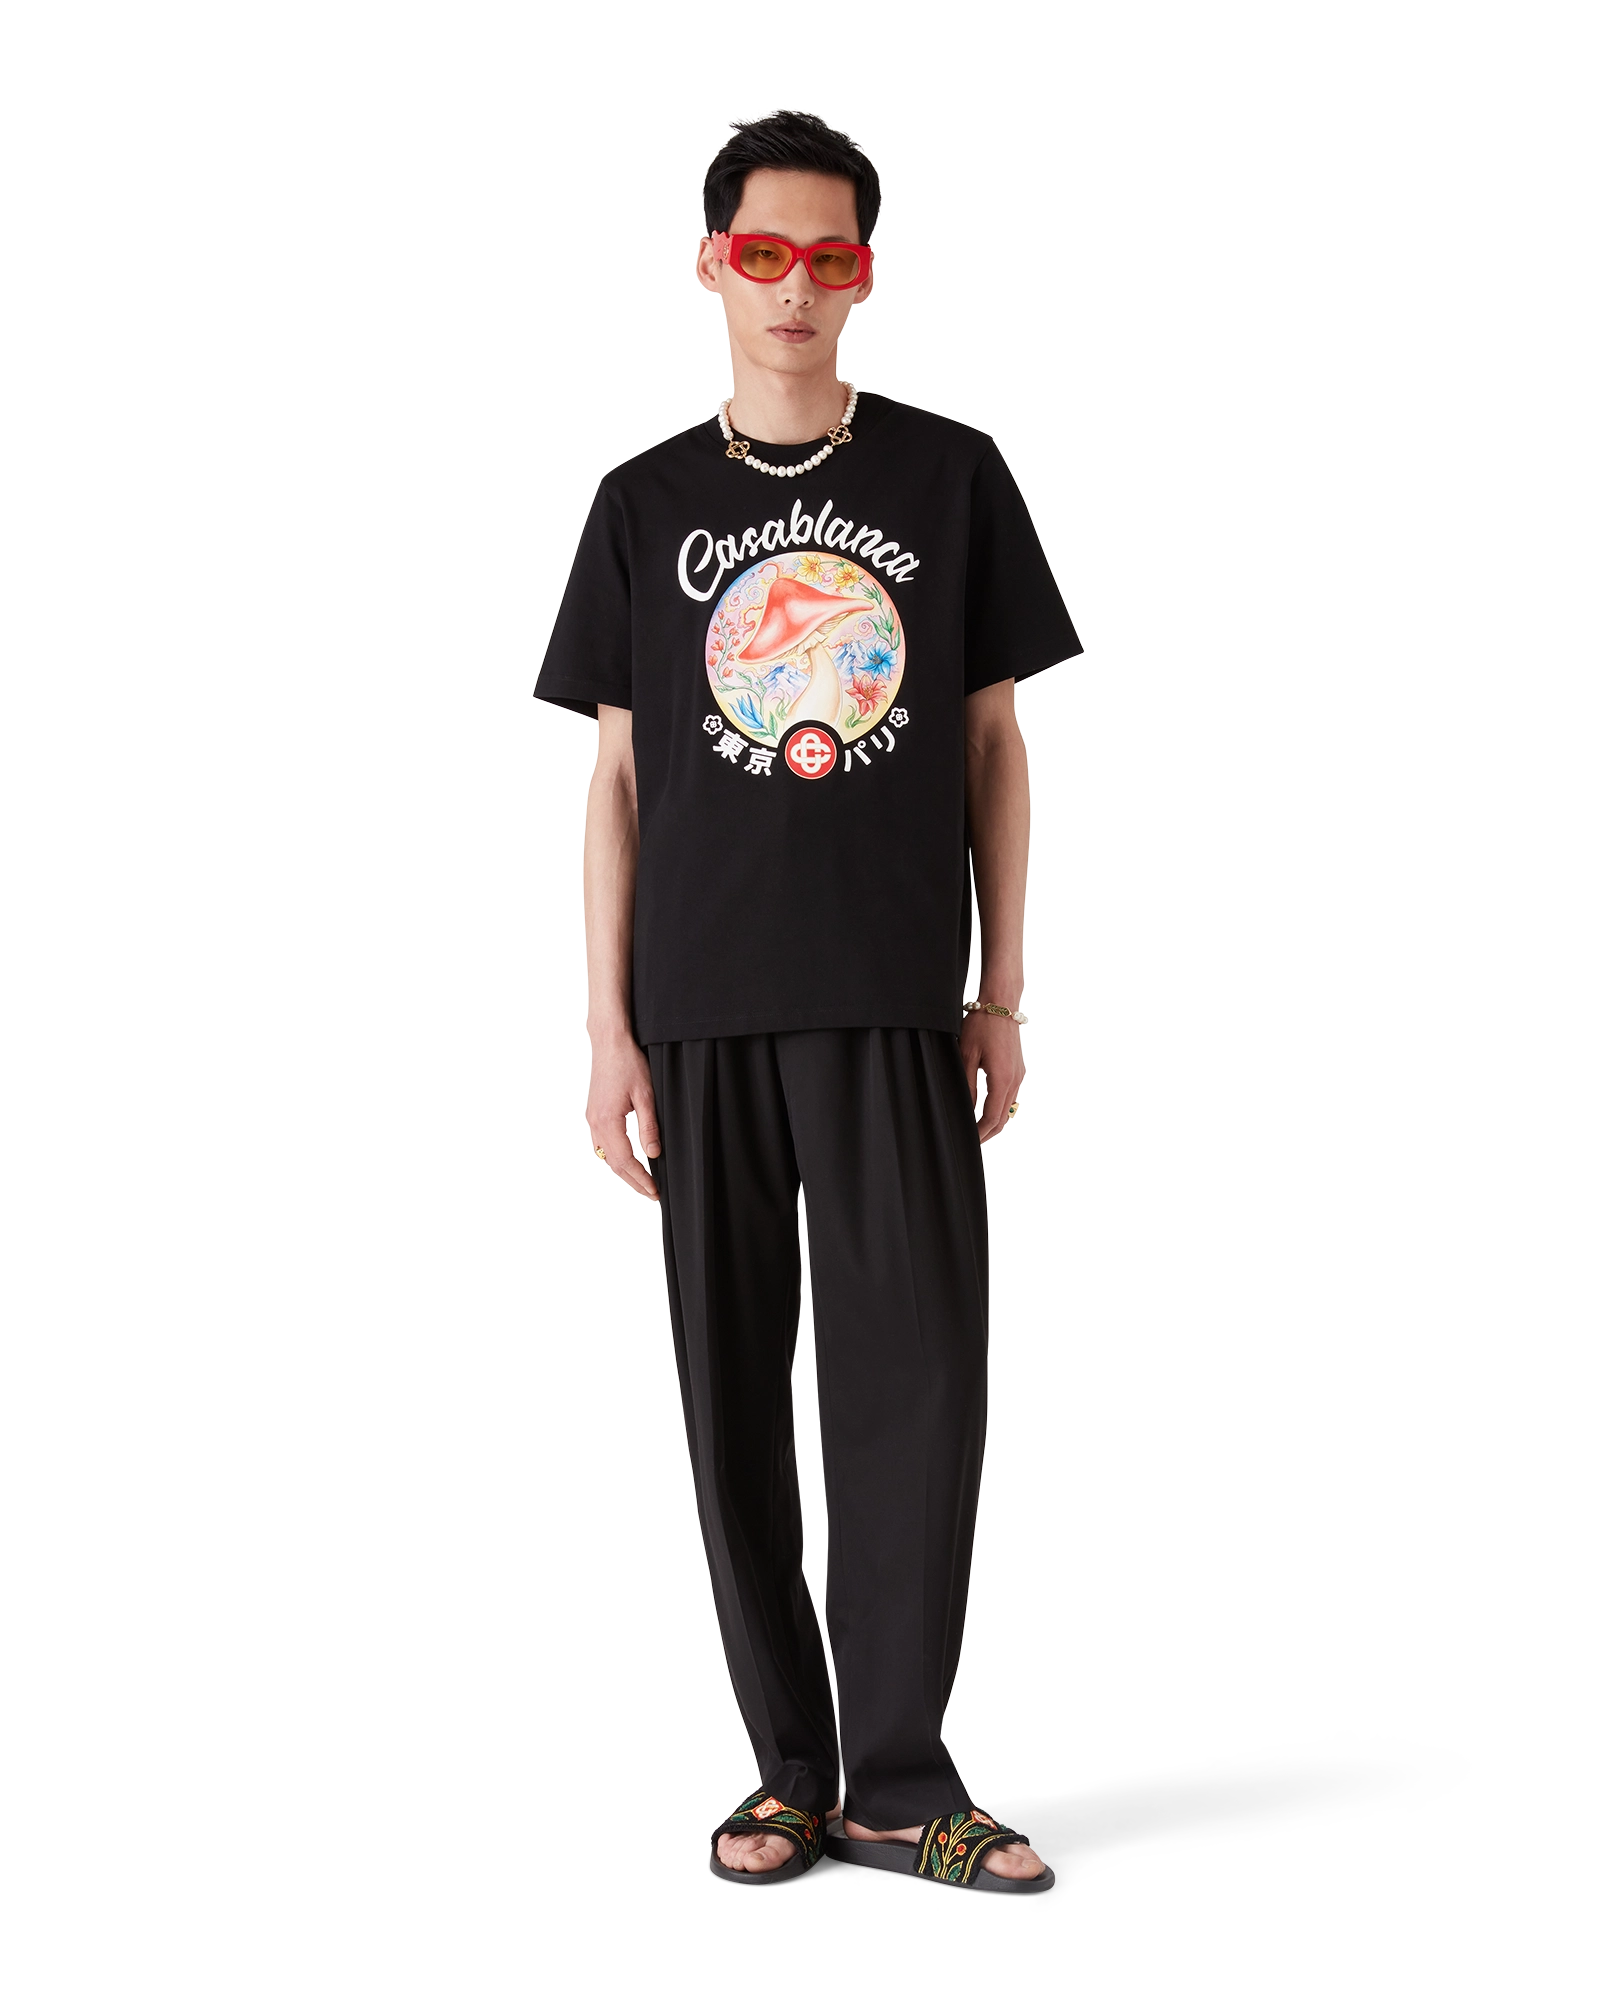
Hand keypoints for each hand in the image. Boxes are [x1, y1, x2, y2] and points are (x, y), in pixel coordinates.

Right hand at [585, 1033, 660, 1199]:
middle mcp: (596, 1123)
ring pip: (606, 1155)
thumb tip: (653, 1153)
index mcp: (608, 1121)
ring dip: (623, 1171)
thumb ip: (649, 1127)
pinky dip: (614, 1156)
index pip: (625, 1160)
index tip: (655, 1190)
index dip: (641, 1178)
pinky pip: (602, 1143)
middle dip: (633, 1181)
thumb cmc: (628, 1063)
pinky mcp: (594, 1113)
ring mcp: (592, 1118)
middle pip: (613, 1163)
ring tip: (641, 1181)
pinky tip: (625, 1160)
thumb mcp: (646, 1095)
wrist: (610, 1042)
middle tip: (652, 1193)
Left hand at [960, 1009, 1023, 1143]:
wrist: (1000, 1004)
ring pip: (1008, 1107)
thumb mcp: (967, 1057)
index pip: (992, 1117)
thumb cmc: (981, 1026)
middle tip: (973, 1141)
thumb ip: (967, 1086)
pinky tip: (988, 1109)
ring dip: (995, 1121)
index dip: (980, 1132)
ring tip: (978, 1129)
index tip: (969, 1140)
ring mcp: (1018, 1074)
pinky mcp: (1017, 1068)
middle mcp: (1015, 1079)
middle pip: (1003, 1116)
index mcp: (1003, 1079)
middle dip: (988, 1132)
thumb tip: (965, 1110)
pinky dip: (1000, 1107)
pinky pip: (1010, 1095)